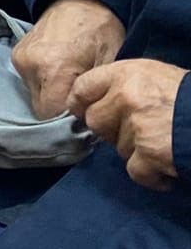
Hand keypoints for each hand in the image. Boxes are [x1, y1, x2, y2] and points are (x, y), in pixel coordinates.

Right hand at [13, 0, 125, 118]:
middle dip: (59, 111)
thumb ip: (92, 95)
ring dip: (50, 97)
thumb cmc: (102, 30)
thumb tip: (86, 122)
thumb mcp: (108, 64)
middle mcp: (30, 66)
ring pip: (34, 97)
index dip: (69, 122)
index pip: (52, 116)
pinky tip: (57, 74)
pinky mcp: (16, 55)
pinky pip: (30, 83)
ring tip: (69, 86)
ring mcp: (20, 60)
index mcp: (55, 69)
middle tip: (79, 104)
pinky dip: (43, 84)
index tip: (84, 118)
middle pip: (40, 109)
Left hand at [69, 59, 185, 190]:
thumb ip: (126, 86)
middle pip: (94, 121)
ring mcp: (137, 126)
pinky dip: (151, 175)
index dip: (81, 103)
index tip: (84, 112)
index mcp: (127, 73)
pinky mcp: (150, 153)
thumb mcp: (158, 76)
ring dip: (136, 151)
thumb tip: (97, 104)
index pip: (83, 88)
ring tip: (162, 142)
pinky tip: (166, 167)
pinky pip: (135, 171)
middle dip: (112, 130)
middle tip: (139, 131)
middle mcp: (127, 96)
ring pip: (116, 148)